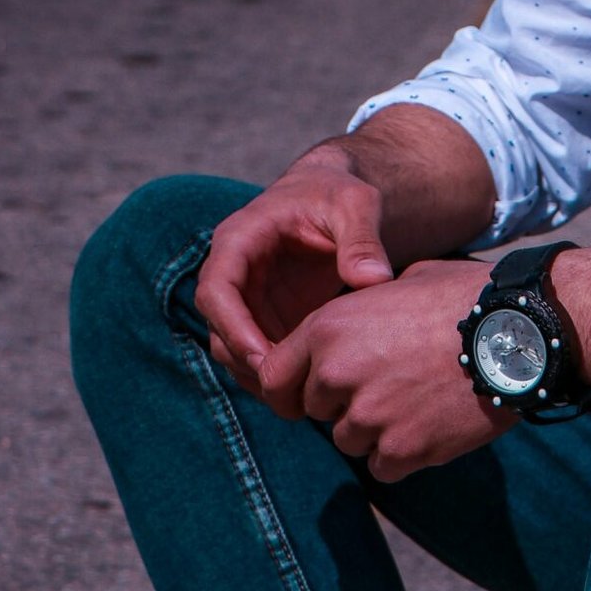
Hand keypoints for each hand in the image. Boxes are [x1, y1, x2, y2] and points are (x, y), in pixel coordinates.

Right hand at [196, 151, 395, 388]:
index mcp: (240, 239)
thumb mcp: (356, 205)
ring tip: (300, 397)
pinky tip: (310, 388)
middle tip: (288, 389)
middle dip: (247, 362)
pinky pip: (258, 354)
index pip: (215, 290)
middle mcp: (233, 272)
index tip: (264, 359)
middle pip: (219, 328)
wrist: (336, 198)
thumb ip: (362, 239)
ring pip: (233, 349)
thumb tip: (374, 279)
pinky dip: (277, 374)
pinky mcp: (265, 317)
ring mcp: (247, 299)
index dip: (233, 328)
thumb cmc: (340, 194)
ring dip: (259, 375)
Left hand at [253, 260, 511, 480]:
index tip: (310, 395)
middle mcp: (338, 373)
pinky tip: (432, 424)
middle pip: (316, 412)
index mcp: (329, 328)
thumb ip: (360, 313)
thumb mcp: (399, 284)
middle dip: (344, 404)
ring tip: (418, 401)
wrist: (520, 329)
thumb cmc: (464, 297)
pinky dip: (404, 453)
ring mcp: (370, 416)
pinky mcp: (404, 448)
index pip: (273, 378)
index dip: (290, 389)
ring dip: (375, 431)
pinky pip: (383, 467)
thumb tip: (349, 330)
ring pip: (350, 441)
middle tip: (390, 386)